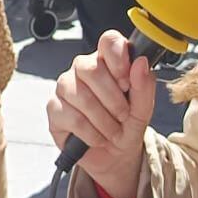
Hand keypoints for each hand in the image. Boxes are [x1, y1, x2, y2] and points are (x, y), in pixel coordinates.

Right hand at [46, 30, 155, 197]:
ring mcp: (65, 87)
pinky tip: (98, 138)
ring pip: (80, 95)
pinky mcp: (54, 109)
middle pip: (91, 69)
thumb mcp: (143, 110)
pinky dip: (90, 133)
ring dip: (103, 120)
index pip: (108, 41)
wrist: (116, 156)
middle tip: (123, 115)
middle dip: (113, 99)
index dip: (118, 57)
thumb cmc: (127, 126)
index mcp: (107, 61)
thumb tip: (141, 63)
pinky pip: (71, 117)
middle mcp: (83, 69)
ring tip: (113, 131)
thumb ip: (144, 86)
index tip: (127, 81)